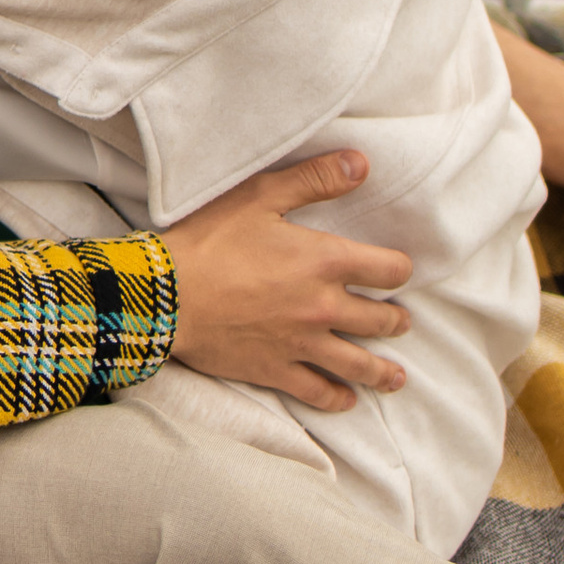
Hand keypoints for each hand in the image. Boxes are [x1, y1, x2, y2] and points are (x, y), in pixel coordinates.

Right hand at [161, 152, 412, 413]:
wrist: (164, 295)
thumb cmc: (208, 240)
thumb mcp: (259, 196)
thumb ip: (313, 179)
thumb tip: (361, 164)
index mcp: (326, 261)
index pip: (389, 270)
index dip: (399, 269)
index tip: (397, 272)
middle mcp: (324, 307)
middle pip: (381, 320)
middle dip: (395, 320)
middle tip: (399, 321)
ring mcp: (302, 344)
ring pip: (359, 364)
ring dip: (382, 371)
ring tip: (396, 377)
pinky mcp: (277, 370)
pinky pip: (319, 392)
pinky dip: (337, 398)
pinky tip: (346, 399)